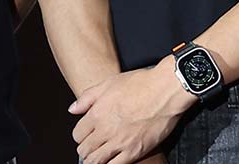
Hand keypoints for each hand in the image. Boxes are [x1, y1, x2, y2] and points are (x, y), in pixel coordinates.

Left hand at [70, 57, 194, 163]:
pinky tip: (112, 159)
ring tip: (99, 156)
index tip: (87, 133)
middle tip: (93, 145)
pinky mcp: (133, 152)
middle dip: (86, 148)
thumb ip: (88, 97)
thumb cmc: (141, 83)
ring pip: (95, 161)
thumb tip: (73, 109)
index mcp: (97, 113)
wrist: (165, 90)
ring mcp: (119, 142)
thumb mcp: (111, 82)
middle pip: (84, 150)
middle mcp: (105, 130)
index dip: (81, 134)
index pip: (77, 134)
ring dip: (94, 160)